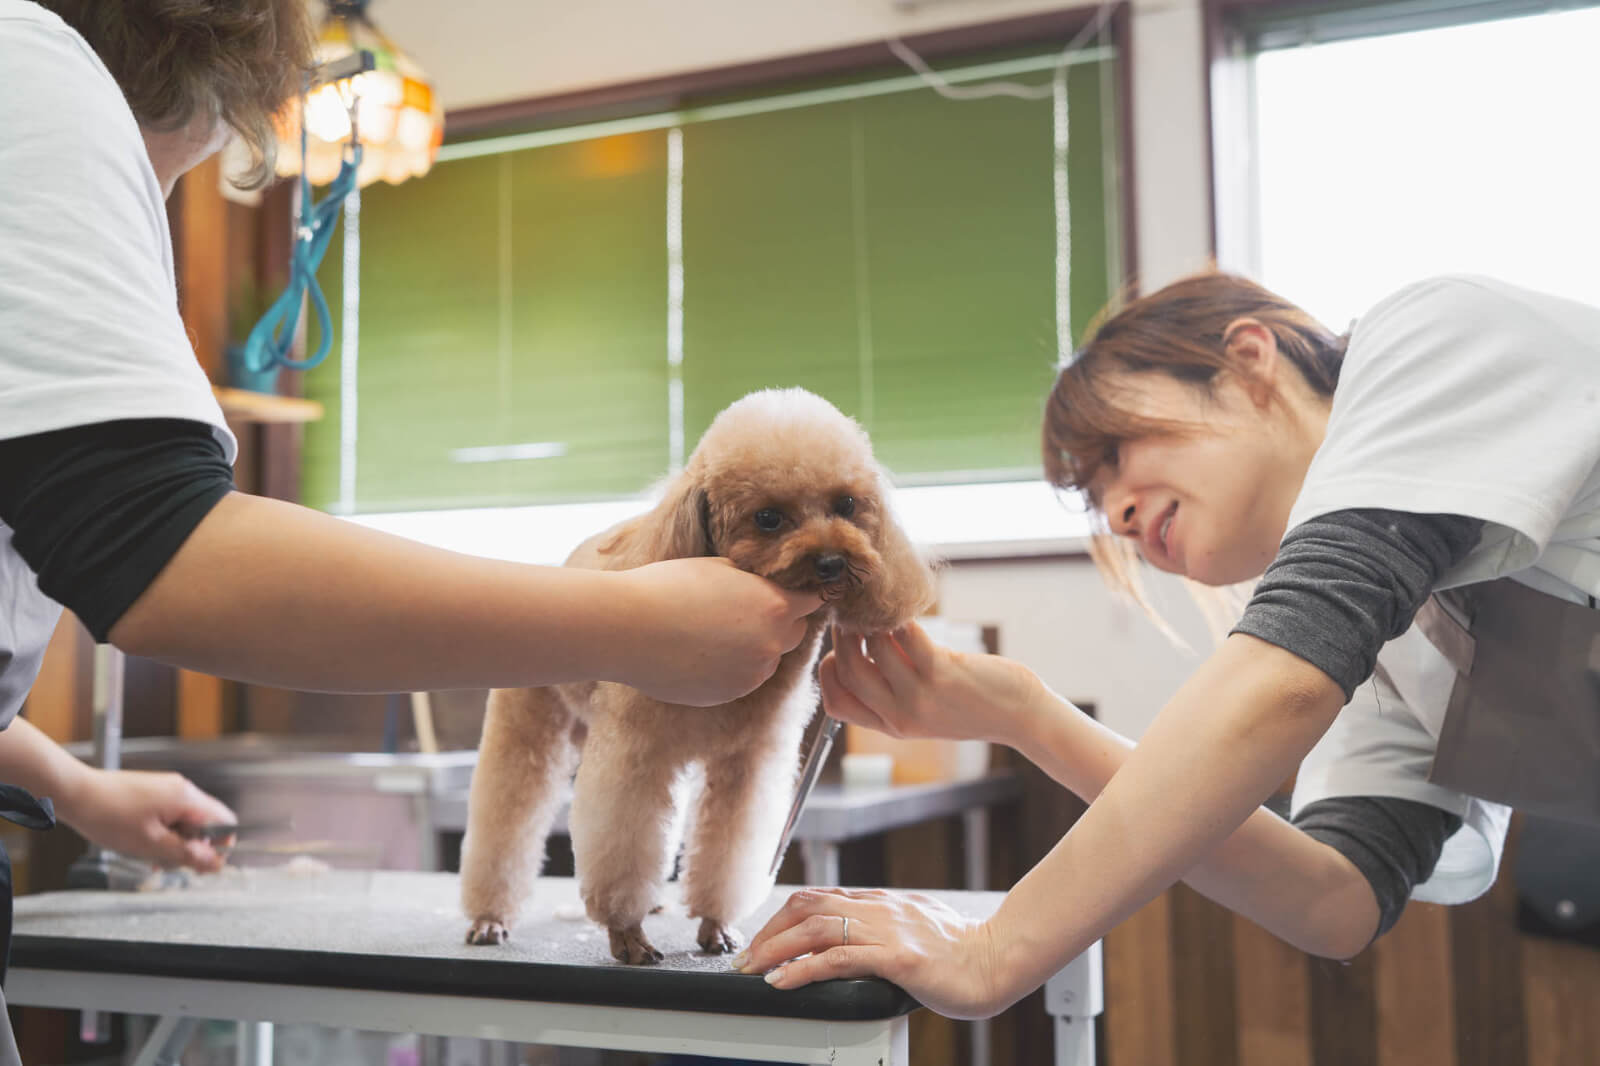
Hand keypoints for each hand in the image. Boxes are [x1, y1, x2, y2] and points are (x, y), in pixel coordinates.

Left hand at [59, 769, 235, 872]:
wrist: (76, 794)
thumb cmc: (108, 815)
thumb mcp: (151, 844)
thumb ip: (188, 854)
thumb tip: (216, 863)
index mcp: (187, 798)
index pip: (225, 822)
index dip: (219, 846)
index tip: (202, 863)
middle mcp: (182, 789)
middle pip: (207, 823)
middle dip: (193, 846)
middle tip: (169, 862)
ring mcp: (168, 788)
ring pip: (187, 821)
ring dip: (176, 841)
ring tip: (151, 854)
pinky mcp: (155, 791)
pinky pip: (172, 815)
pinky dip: (164, 832)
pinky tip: (144, 842)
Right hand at [615, 558, 821, 705]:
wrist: (627, 627)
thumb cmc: (669, 586)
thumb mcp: (721, 568)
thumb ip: (756, 581)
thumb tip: (771, 584)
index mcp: (775, 606)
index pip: (812, 601)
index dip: (799, 595)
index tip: (787, 591)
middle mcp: (771, 645)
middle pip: (794, 633)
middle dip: (780, 621)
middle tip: (743, 609)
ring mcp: (750, 675)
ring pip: (767, 659)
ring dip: (753, 647)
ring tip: (712, 631)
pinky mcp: (726, 695)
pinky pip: (741, 679)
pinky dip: (730, 668)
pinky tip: (698, 651)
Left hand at [735, 887, 1008, 1019]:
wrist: (995, 961)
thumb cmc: (959, 953)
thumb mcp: (912, 930)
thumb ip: (882, 929)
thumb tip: (853, 940)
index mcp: (879, 903)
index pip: (817, 899)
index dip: (781, 918)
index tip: (761, 941)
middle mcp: (877, 909)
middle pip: (807, 907)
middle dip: (769, 932)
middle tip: (746, 959)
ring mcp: (886, 931)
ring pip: (815, 929)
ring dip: (776, 950)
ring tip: (755, 971)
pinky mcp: (897, 957)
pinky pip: (839, 958)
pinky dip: (804, 969)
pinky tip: (785, 982)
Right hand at [821, 622, 1042, 746]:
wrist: (1021, 716)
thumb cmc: (974, 705)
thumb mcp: (926, 712)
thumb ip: (895, 691)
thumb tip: (865, 649)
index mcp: (892, 726)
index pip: (836, 704)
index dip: (827, 672)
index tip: (835, 649)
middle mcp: (900, 716)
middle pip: (847, 672)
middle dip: (841, 638)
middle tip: (850, 614)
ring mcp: (920, 696)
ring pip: (871, 650)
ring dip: (869, 621)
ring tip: (876, 605)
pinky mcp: (942, 673)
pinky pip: (905, 635)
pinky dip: (899, 616)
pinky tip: (904, 607)